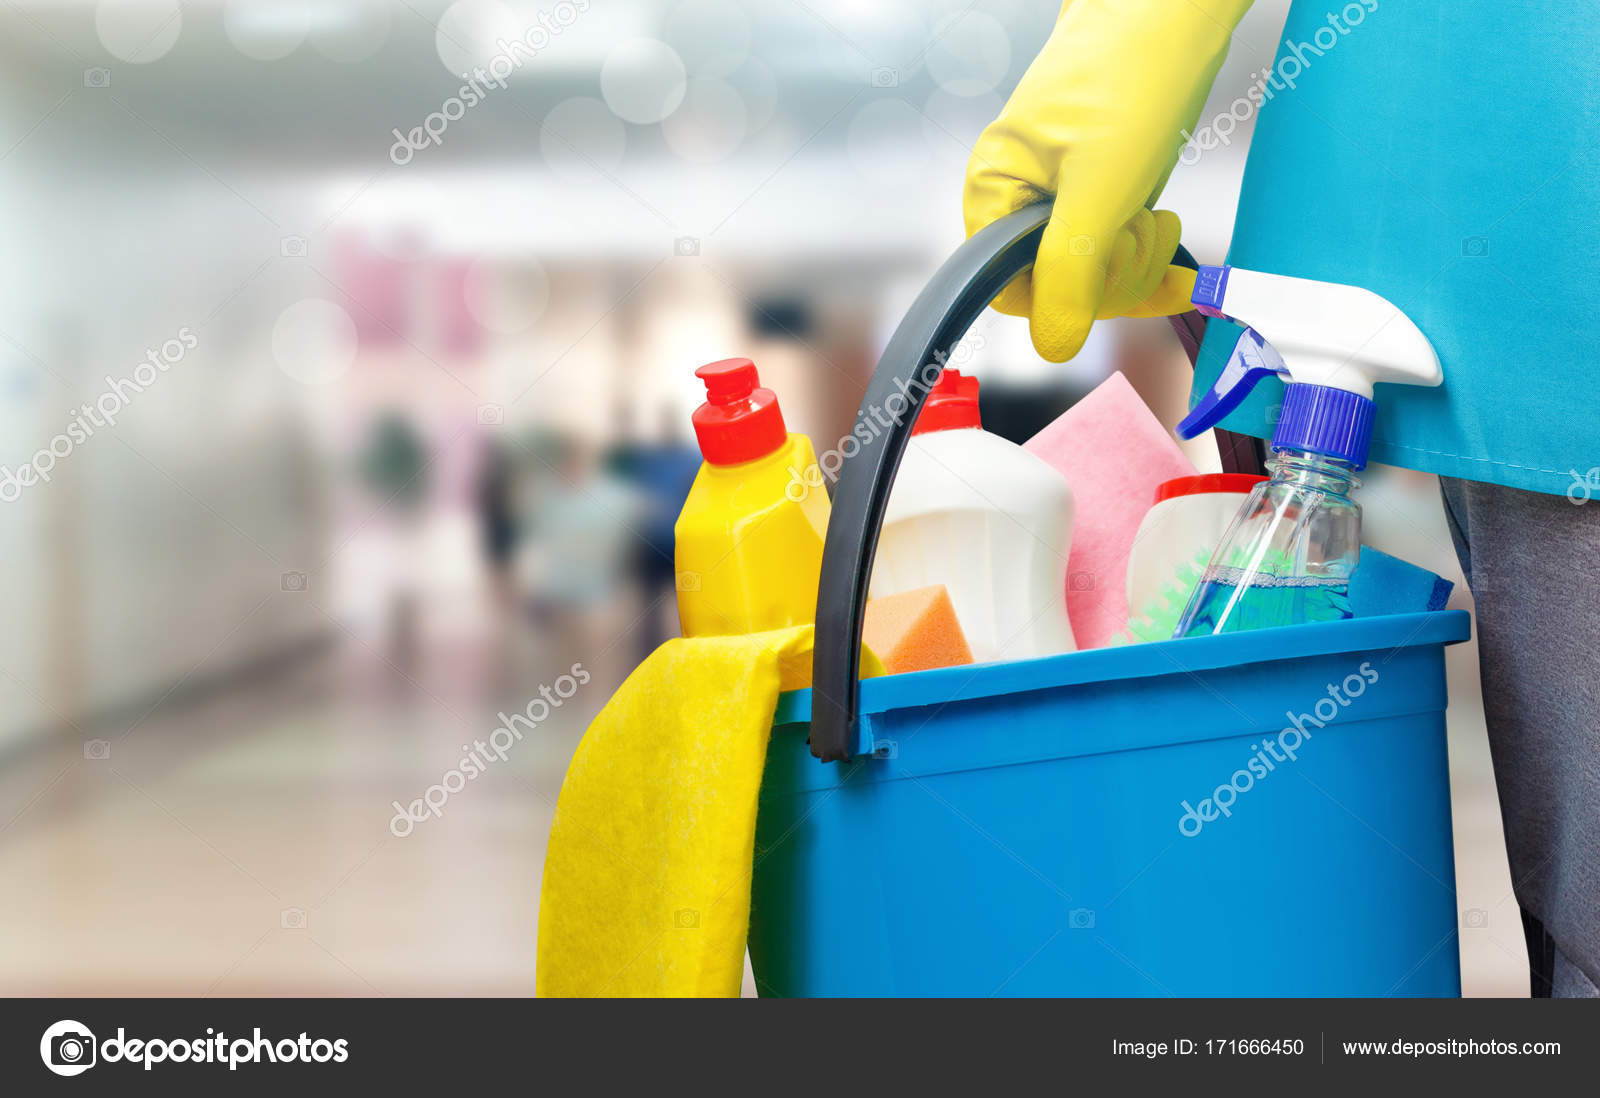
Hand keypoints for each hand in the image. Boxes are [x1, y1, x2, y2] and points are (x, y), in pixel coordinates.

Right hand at [964, 0, 1251, 361]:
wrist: (1172, 10)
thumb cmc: (1130, 73)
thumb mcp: (1100, 185)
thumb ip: (1071, 269)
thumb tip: (1053, 344)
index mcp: (996, 193)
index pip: (1010, 289)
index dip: (1062, 295)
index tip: (1103, 268)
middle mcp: (1021, 200)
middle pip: (1057, 289)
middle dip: (1111, 274)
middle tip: (1140, 228)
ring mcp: (1063, 199)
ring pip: (1093, 278)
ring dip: (1137, 264)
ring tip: (1158, 219)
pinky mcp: (1102, 195)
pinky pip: (1118, 256)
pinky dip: (1152, 266)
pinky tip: (1181, 274)